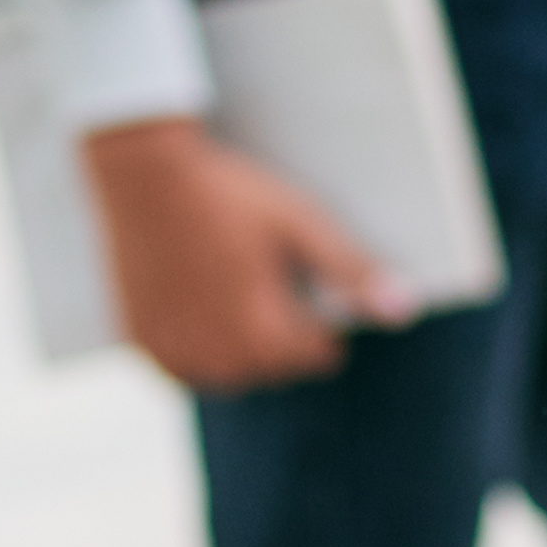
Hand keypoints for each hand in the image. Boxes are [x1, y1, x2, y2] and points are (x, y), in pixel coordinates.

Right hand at [81, 114, 414, 393]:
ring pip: (227, 374)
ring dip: (239, 348)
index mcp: (263, 334)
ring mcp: (175, 353)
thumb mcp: (299, 222)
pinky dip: (194, 351)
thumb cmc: (229, 193)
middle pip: (272, 368)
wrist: (143, 172)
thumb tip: (405, 310)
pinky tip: (196, 308)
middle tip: (268, 281)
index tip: (307, 287)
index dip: (320, 321)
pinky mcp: (141, 342)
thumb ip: (350, 271)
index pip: (315, 355)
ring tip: (235, 295)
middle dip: (280, 337)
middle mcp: (218, 357)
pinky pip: (181, 370)